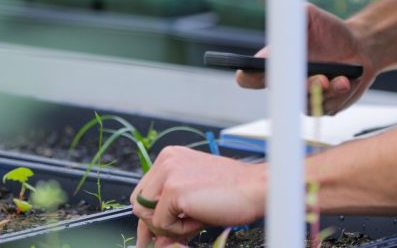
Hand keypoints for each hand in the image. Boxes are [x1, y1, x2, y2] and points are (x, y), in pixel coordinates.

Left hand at [130, 146, 264, 246]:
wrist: (257, 189)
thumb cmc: (234, 191)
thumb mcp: (195, 197)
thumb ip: (172, 212)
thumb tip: (155, 239)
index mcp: (170, 157)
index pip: (144, 191)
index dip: (149, 215)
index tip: (152, 234)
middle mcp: (166, 161)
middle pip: (139, 202)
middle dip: (154, 224)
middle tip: (172, 237)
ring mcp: (168, 173)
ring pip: (145, 214)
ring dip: (168, 228)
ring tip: (193, 222)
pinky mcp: (173, 190)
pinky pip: (161, 224)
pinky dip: (178, 231)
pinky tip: (199, 219)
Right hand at [237, 3, 377, 114]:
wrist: (359, 46)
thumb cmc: (329, 30)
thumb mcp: (308, 15)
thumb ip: (291, 17)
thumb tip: (279, 25)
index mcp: (275, 64)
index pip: (249, 77)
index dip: (247, 76)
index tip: (256, 70)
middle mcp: (286, 84)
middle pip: (281, 95)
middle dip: (301, 86)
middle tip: (318, 79)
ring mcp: (304, 97)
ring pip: (307, 104)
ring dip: (325, 91)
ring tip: (340, 79)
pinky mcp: (324, 106)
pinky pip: (325, 108)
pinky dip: (338, 95)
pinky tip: (346, 81)